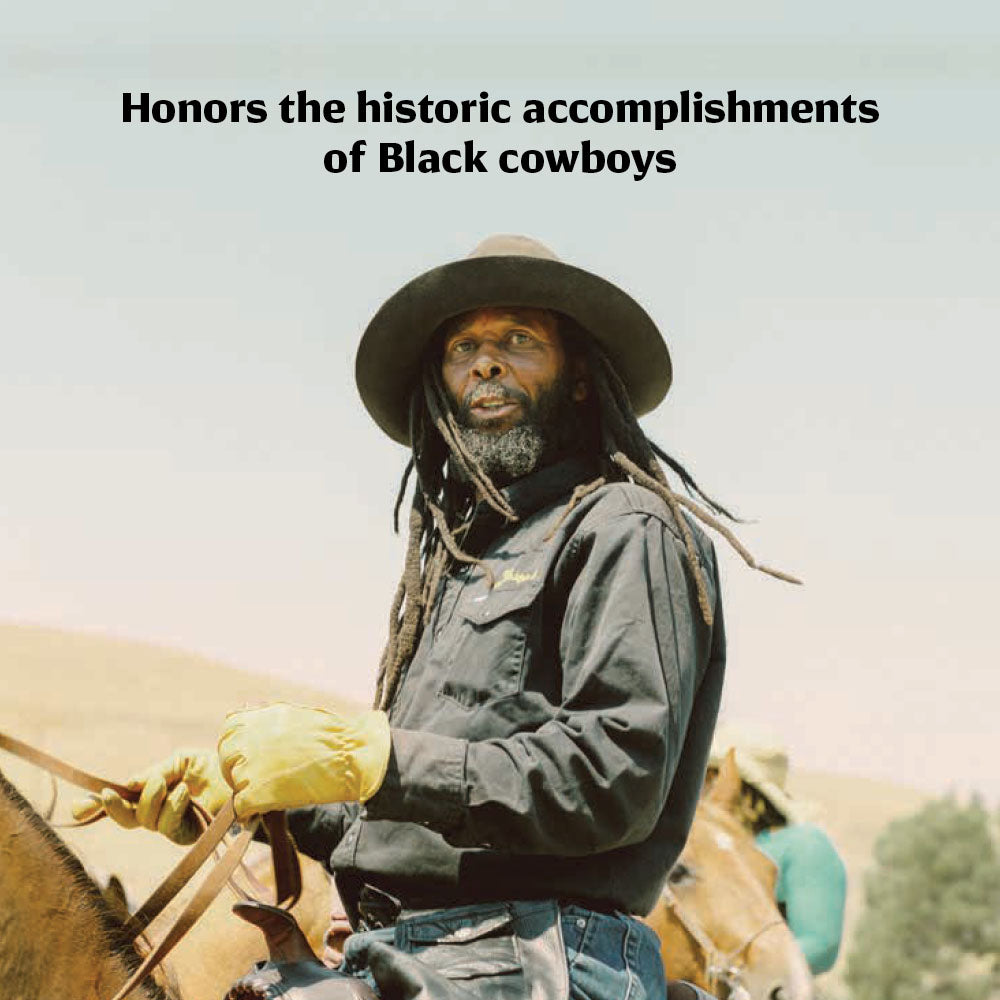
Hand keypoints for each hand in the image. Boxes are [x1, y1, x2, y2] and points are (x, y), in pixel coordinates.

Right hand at [70, 749, 229, 844]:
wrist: (247, 775)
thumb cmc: (217, 766)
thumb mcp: (180, 762)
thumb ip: (153, 772)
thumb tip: (127, 785)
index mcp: (157, 793)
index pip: (123, 804)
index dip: (98, 808)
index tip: (77, 810)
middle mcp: (162, 812)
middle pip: (127, 820)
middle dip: (115, 808)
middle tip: (110, 795)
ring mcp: (175, 826)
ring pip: (145, 821)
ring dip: (152, 799)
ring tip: (169, 783)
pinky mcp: (190, 835)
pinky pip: (168, 826)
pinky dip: (173, 806)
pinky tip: (185, 794)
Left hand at [218, 703, 390, 819]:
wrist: (352, 755)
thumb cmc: (331, 737)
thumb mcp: (293, 717)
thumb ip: (267, 722)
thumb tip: (251, 730)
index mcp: (257, 717)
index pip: (228, 732)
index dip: (236, 747)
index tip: (246, 757)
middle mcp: (248, 738)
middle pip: (226, 758)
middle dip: (236, 769)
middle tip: (254, 780)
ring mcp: (250, 766)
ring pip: (235, 783)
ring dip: (247, 789)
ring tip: (268, 793)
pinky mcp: (257, 793)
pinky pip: (241, 806)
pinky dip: (249, 811)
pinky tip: (262, 810)